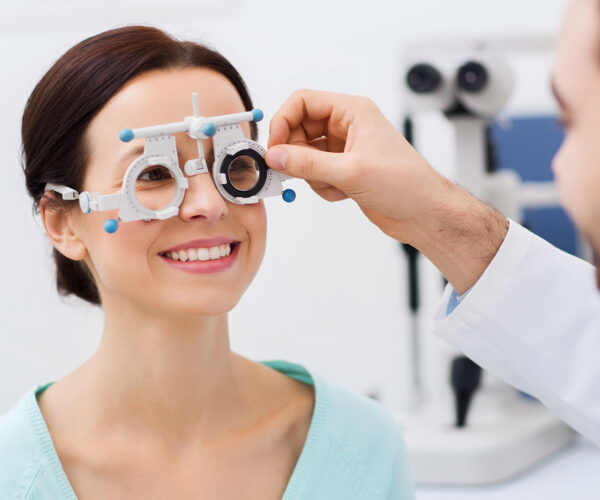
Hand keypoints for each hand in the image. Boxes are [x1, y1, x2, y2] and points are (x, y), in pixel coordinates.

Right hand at [266, 89, 449, 243]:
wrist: (423, 213)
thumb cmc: (404, 183)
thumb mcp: (351, 172)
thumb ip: (308, 163)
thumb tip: (275, 156)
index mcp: (352, 112)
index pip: (303, 102)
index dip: (283, 121)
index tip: (274, 148)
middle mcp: (347, 126)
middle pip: (300, 130)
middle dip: (296, 155)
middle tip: (294, 172)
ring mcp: (344, 150)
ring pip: (306, 156)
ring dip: (312, 175)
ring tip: (335, 185)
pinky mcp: (344, 171)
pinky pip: (316, 175)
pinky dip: (323, 187)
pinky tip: (344, 194)